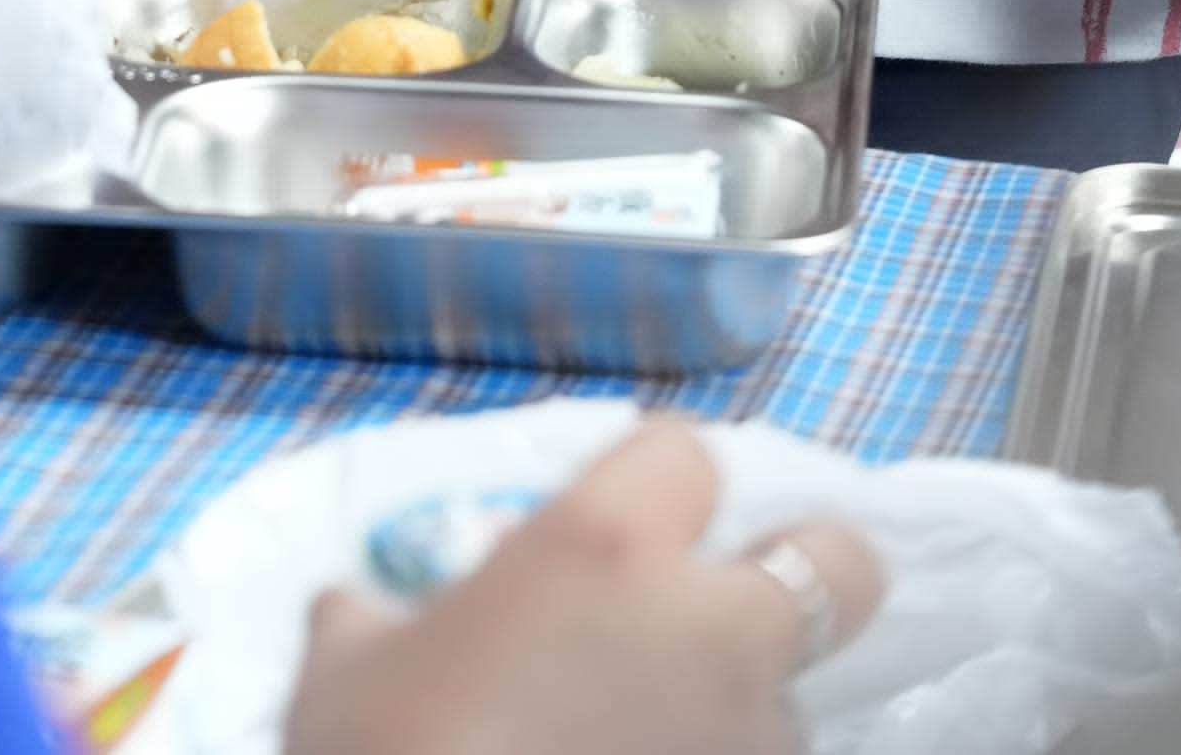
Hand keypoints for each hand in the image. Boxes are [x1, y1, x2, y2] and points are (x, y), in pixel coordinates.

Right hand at [287, 424, 880, 754]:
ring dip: (738, 702)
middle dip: (801, 569)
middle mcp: (707, 626)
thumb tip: (354, 610)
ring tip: (650, 739)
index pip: (684, 454)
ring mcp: (747, 733)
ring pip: (792, 691)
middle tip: (725, 602)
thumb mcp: (343, 677)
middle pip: (837, 560)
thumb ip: (372, 621)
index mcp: (605, 549)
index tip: (614, 519)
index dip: (655, 481)